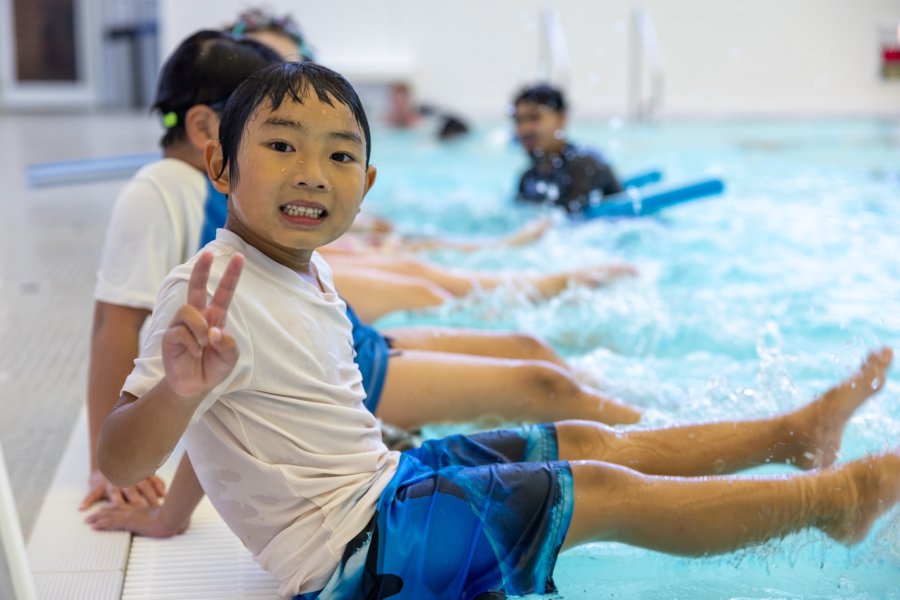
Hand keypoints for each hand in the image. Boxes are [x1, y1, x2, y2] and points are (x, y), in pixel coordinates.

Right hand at [80, 468, 164, 510]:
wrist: (108, 461)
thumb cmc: (129, 472)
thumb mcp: (144, 475)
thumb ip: (156, 482)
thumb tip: (165, 493)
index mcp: (136, 477)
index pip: (147, 487)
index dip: (153, 496)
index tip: (159, 505)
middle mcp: (123, 480)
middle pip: (132, 491)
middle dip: (138, 502)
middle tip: (143, 511)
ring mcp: (110, 483)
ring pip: (114, 494)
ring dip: (116, 503)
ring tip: (117, 511)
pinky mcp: (97, 486)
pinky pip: (92, 494)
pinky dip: (87, 500)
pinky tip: (82, 508)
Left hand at [84, 502, 186, 537]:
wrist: (174, 518)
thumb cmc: (175, 518)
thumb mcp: (169, 517)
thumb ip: (168, 517)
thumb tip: (177, 523)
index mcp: (142, 509)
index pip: (125, 507)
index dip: (114, 507)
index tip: (106, 509)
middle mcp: (135, 510)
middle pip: (114, 509)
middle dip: (101, 512)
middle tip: (91, 515)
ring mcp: (132, 514)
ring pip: (110, 515)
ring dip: (97, 517)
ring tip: (87, 521)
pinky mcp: (130, 521)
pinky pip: (112, 522)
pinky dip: (101, 524)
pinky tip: (94, 526)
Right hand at [162, 251, 243, 398]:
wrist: (194, 386)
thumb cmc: (213, 368)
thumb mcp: (229, 358)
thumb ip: (228, 345)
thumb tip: (214, 332)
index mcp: (215, 317)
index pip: (224, 292)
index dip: (231, 275)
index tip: (239, 257)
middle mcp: (198, 317)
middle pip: (195, 287)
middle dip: (201, 270)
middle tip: (208, 253)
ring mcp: (181, 325)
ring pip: (188, 311)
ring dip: (199, 328)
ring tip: (202, 346)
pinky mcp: (170, 336)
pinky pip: (180, 332)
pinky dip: (192, 344)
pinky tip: (194, 353)